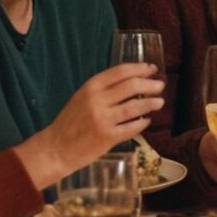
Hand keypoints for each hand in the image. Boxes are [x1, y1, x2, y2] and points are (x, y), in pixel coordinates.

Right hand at [14, 63, 164, 188]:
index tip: (151, 69)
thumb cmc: (71, 122)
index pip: (120, 71)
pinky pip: (132, 127)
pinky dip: (142, 123)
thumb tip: (132, 82)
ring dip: (151, 103)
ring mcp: (103, 119)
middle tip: (160, 86)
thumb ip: (103, 90)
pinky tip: (147, 121)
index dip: (139, 68)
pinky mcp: (108, 137)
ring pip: (135, 106)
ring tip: (160, 102)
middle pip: (131, 86)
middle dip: (150, 84)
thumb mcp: (82, 97)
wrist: (56, 148)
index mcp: (91, 87)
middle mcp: (97, 100)